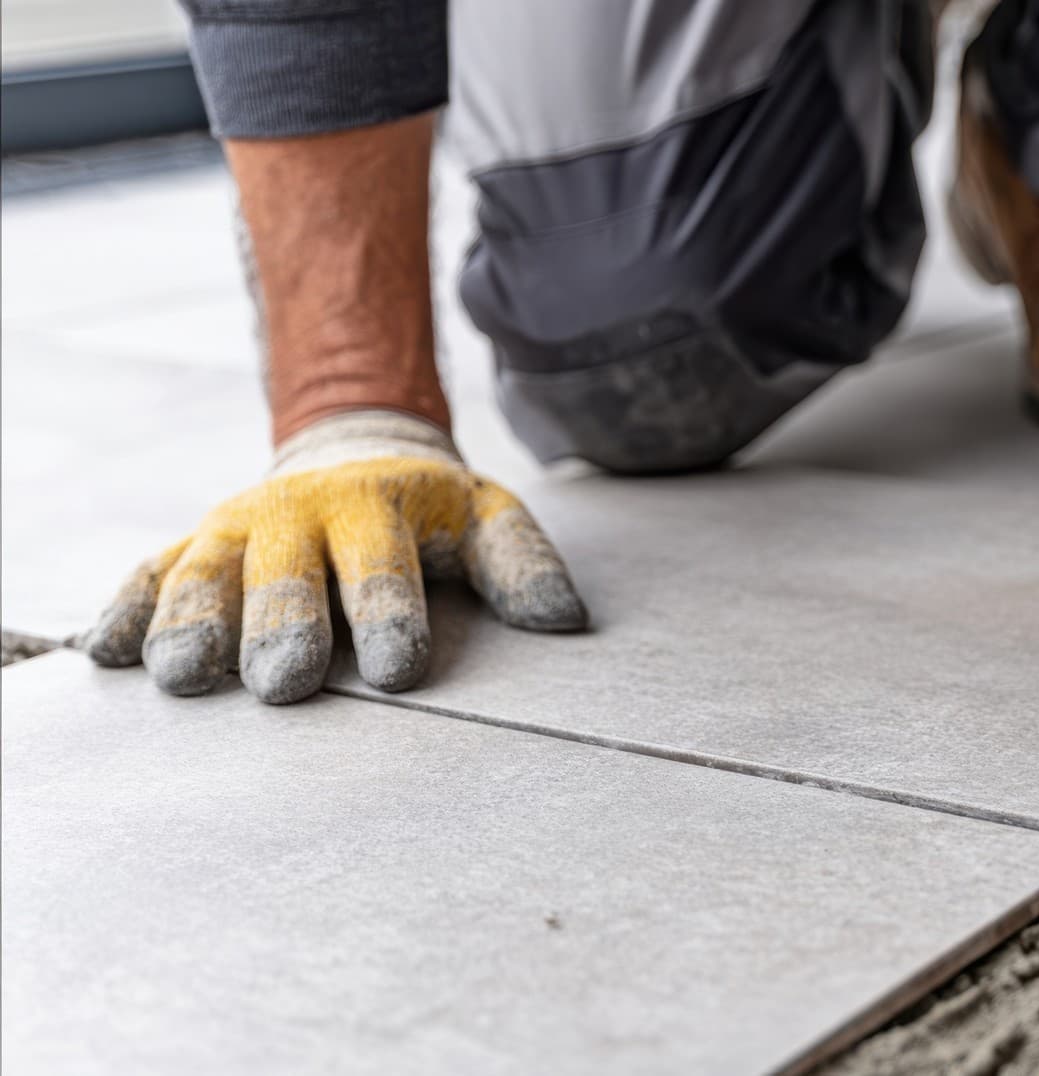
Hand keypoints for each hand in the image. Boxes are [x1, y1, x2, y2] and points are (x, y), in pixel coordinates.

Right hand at [86, 412, 586, 702]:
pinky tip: (108, 654)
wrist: (355, 449)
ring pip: (205, 576)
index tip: (398, 672)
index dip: (392, 616)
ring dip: (192, 625)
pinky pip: (149, 575)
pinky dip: (126, 610)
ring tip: (184, 678)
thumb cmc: (432, 512)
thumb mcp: (487, 520)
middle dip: (285, 628)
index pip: (385, 569)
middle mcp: (297, 517)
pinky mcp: (189, 546)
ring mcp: (235, 530)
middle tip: (284, 685)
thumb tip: (563, 622)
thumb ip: (521, 567)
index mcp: (377, 510)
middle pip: (287, 577)